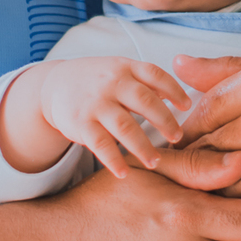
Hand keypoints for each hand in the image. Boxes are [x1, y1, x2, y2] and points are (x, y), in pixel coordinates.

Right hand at [37, 57, 189, 177]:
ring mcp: (95, 103)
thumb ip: (146, 82)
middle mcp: (111, 83)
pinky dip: (113, 161)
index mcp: (124, 67)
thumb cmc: (97, 81)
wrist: (54, 85)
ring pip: (125, 127)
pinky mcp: (80, 123)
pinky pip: (100, 145)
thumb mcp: (119, 71)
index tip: (187, 107)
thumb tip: (178, 98)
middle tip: (178, 138)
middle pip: (144, 100)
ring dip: (143, 147)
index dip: (174, 90)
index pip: (155, 74)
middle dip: (165, 121)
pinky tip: (124, 173)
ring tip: (155, 162)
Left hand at [171, 49, 240, 223]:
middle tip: (176, 182)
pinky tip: (238, 215)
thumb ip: (232, 71)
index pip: (201, 112)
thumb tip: (177, 67)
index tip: (179, 147)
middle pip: (206, 150)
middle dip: (190, 168)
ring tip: (201, 201)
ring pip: (225, 186)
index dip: (184, 134)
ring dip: (213, 196)